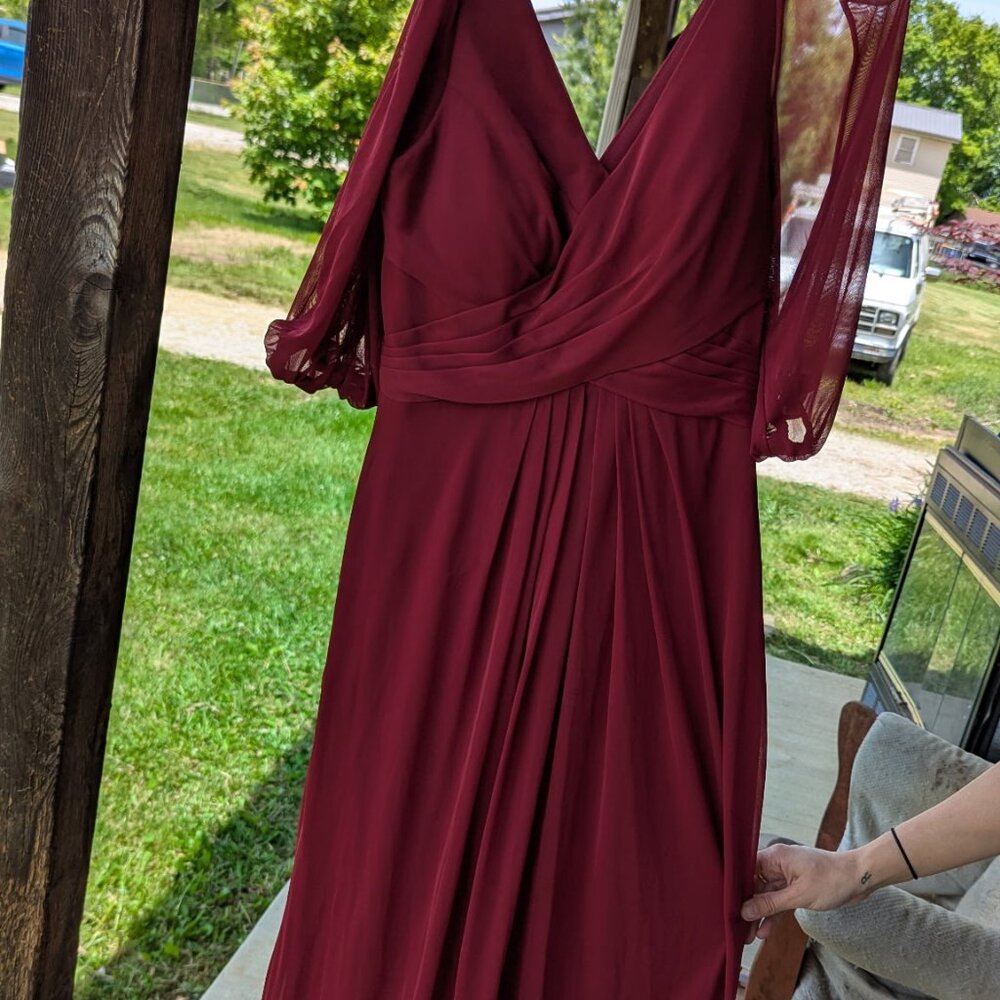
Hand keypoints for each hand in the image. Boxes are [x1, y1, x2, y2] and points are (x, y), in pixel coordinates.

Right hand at [740, 843, 873, 940]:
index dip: (736, 888)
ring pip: (766, 896)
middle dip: (747, 907)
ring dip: (760, 914)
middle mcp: (777, 863)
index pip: (746, 870)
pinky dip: (774, 914)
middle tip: (738, 928)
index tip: (727, 906)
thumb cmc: (831, 880)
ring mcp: (786, 875)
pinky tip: (766, 930)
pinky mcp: (795, 886)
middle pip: (755, 885)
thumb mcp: (798, 896)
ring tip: (749, 935)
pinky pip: (779, 900)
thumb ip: (770, 904)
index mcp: (775, 857)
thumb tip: (745, 910)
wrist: (859, 878)